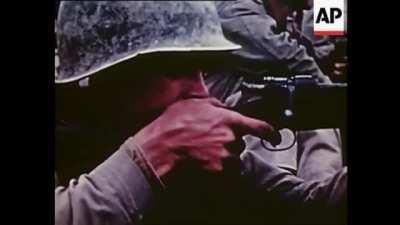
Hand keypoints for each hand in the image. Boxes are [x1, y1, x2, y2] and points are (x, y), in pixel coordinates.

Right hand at [132, 98, 275, 177]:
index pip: (259, 126)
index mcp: (229, 120)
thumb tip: (223, 106)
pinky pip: (224, 170)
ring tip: (203, 152)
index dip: (270, 132)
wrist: (161, 146)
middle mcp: (231, 138)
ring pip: (232, 158)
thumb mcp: (194, 103)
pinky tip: (201, 161)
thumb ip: (215, 104)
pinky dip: (216, 168)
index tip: (275, 137)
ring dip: (223, 156)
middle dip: (230, 143)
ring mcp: (226, 156)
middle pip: (240, 143)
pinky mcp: (218, 171)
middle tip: (210, 141)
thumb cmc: (174, 123)